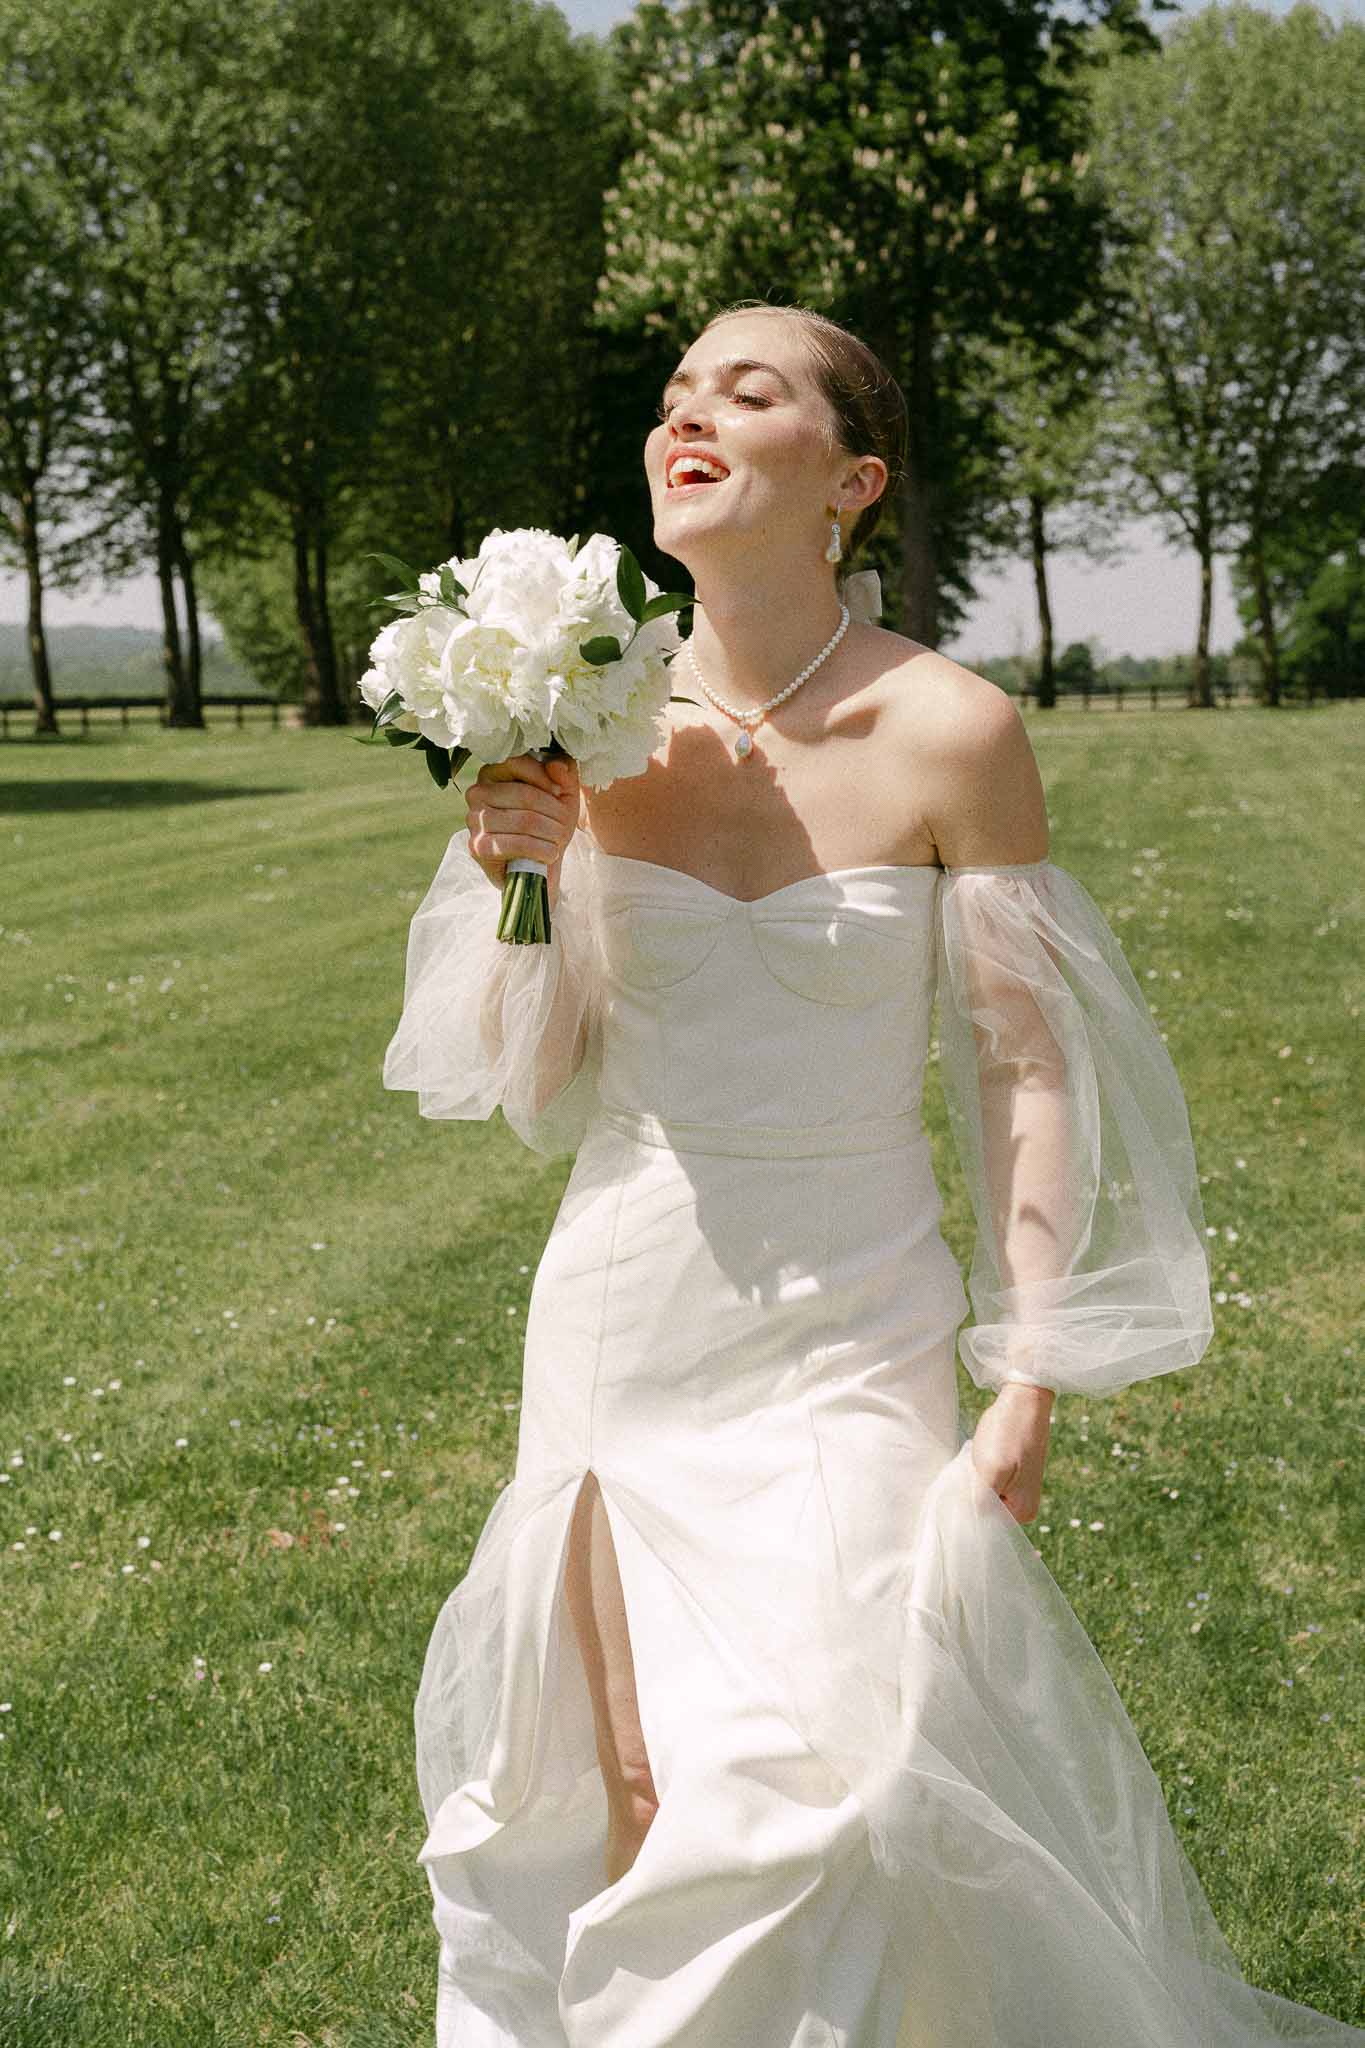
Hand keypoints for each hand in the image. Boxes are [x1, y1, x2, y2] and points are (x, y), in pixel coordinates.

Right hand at [465, 754, 580, 903]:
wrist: (538, 867)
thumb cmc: (547, 824)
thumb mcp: (563, 794)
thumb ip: (564, 773)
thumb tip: (557, 766)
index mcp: (492, 773)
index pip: (516, 763)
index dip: (544, 778)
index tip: (561, 794)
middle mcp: (477, 793)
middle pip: (524, 795)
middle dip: (554, 812)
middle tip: (565, 825)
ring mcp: (474, 820)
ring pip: (524, 820)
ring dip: (551, 832)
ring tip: (559, 840)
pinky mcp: (478, 847)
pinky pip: (516, 844)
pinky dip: (541, 850)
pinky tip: (550, 854)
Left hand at [970, 1383, 1053, 1523]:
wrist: (1023, 1400)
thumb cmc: (1007, 1435)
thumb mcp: (990, 1472)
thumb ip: (981, 1502)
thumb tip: (970, 1523)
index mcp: (1022, 1512)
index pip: (987, 1527)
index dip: (968, 1514)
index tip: (955, 1499)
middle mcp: (1024, 1505)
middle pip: (987, 1511)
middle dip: (971, 1498)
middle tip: (965, 1476)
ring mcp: (1019, 1488)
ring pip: (985, 1495)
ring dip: (973, 1484)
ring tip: (972, 1464)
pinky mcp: (1012, 1473)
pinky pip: (989, 1482)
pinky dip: (979, 1474)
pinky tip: (975, 1459)